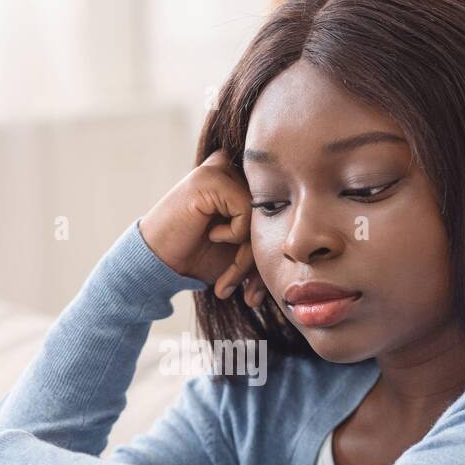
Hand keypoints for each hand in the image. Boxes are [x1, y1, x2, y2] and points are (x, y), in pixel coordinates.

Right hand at [138, 148, 267, 306]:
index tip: (256, 292)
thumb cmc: (198, 257)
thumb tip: (306, 246)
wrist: (158, 264)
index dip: (270, 255)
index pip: (277, 213)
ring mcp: (221, 168)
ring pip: (262, 216)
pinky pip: (247, 212)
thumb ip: (269, 238)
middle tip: (250, 296)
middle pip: (272, 215)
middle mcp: (233, 168)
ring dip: (247, 255)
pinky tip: (211, 235)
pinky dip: (234, 235)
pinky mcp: (212, 177)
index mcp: (241, 180)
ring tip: (227, 281)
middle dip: (263, 261)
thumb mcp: (242, 250)